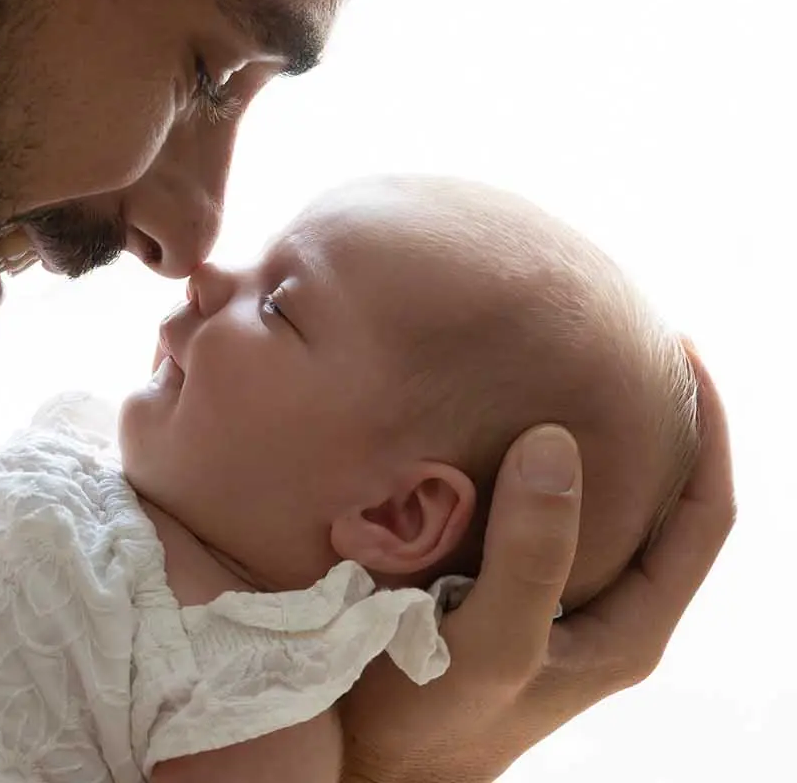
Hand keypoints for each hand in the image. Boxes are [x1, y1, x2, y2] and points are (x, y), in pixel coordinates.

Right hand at [337, 348, 733, 782]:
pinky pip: (529, 509)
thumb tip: (558, 439)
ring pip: (591, 501)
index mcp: (628, 626)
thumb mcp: (492, 642)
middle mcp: (600, 608)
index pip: (704, 514)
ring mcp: (550, 598)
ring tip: (554, 361)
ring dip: (582, 436)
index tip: (681, 347)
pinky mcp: (497, 587)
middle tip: (613, 338)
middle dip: (649, 420)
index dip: (712, 431)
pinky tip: (481, 422)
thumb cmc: (432, 719)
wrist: (368, 770)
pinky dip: (522, 459)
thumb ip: (532, 551)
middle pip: (657, 500)